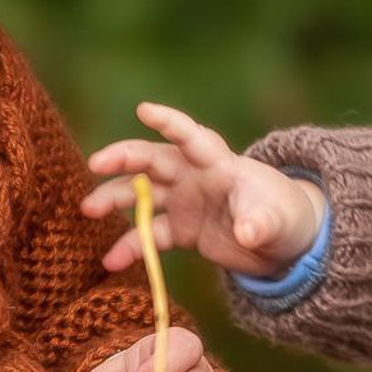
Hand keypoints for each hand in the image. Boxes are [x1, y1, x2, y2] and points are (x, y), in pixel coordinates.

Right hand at [82, 103, 324, 278]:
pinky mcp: (179, 229)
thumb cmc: (283, 217)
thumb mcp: (278, 221)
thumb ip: (260, 222)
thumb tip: (247, 232)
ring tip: (87, 210)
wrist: (281, 243)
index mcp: (219, 163)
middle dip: (124, 158)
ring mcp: (183, 201)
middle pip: (154, 160)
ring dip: (113, 199)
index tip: (144, 110)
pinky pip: (147, 235)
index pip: (193, 137)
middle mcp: (194, 177)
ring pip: (140, 194)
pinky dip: (129, 246)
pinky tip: (110, 260)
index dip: (170, 122)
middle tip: (95, 164)